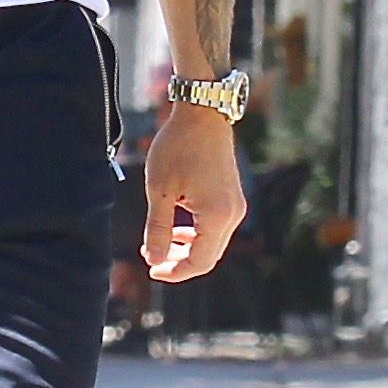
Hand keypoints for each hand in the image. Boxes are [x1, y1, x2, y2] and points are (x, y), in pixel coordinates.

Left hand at [142, 104, 246, 281]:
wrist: (201, 116)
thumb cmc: (176, 149)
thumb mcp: (159, 190)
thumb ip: (158, 229)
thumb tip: (155, 261)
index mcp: (216, 216)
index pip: (200, 261)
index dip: (175, 272)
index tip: (152, 271)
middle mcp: (233, 214)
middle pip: (208, 256)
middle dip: (180, 262)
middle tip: (151, 260)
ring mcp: (236, 206)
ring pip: (213, 243)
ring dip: (187, 248)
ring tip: (158, 244)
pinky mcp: (233, 198)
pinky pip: (216, 227)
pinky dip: (196, 233)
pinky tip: (175, 228)